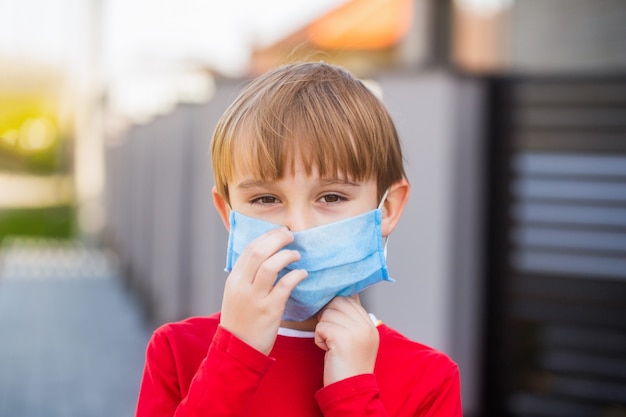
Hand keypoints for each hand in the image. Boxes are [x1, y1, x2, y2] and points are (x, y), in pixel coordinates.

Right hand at [220, 227, 307, 354]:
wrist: (238, 350)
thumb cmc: (241, 320)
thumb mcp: (236, 294)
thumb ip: (247, 276)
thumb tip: (266, 255)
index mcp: (233, 279)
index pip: (249, 248)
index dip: (267, 236)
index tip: (280, 232)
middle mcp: (242, 286)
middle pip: (258, 252)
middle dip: (277, 239)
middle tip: (291, 236)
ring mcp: (255, 298)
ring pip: (270, 266)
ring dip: (286, 255)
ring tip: (297, 255)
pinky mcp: (269, 311)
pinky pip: (284, 286)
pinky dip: (295, 276)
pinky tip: (302, 274)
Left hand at [314, 295, 379, 385]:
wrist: (351, 390)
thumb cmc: (348, 366)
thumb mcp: (357, 340)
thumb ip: (352, 319)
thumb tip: (339, 296)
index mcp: (370, 325)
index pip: (351, 298)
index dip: (337, 307)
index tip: (334, 323)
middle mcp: (366, 325)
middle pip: (338, 301)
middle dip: (328, 316)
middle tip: (331, 335)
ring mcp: (356, 330)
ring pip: (327, 313)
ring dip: (323, 328)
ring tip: (331, 345)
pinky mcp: (342, 337)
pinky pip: (321, 326)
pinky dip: (319, 338)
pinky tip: (327, 350)